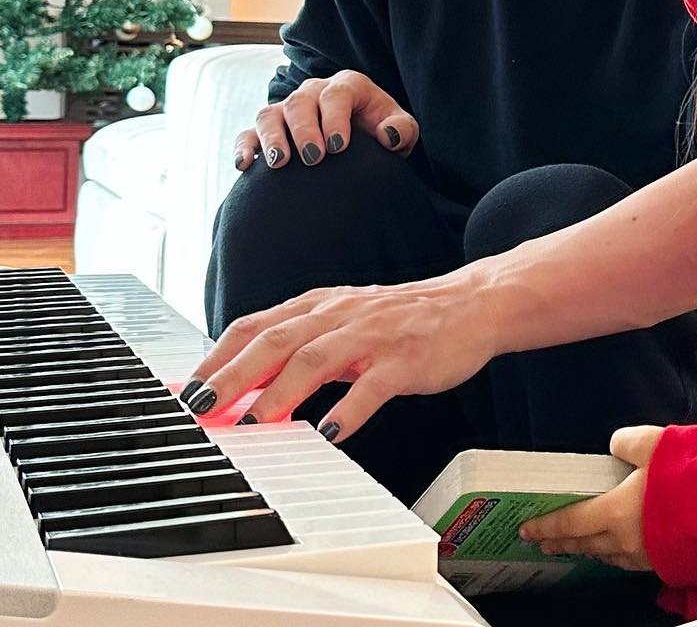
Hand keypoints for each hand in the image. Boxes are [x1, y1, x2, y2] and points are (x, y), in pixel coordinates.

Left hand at [180, 267, 493, 435]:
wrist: (471, 303)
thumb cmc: (401, 319)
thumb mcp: (344, 324)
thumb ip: (297, 350)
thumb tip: (241, 386)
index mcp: (320, 305)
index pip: (254, 326)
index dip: (215, 358)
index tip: (183, 391)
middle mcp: (340, 314)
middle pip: (275, 341)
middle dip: (233, 376)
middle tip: (201, 410)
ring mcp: (373, 335)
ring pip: (317, 359)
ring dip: (280, 392)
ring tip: (254, 425)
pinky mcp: (405, 358)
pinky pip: (372, 386)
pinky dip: (348, 411)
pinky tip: (331, 434)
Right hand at [234, 69, 418, 170]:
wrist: (364, 145)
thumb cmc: (383, 133)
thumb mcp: (402, 131)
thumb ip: (402, 130)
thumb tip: (388, 135)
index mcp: (348, 86)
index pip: (337, 94)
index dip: (335, 118)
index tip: (339, 147)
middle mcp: (314, 92)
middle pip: (300, 103)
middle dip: (305, 130)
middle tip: (314, 159)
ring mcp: (288, 109)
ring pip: (270, 114)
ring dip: (271, 137)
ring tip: (280, 162)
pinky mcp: (270, 129)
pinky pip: (248, 133)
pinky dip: (244, 147)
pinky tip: (245, 165)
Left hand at [519, 426, 662, 570]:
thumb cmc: (690, 479)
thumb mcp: (654, 445)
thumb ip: (628, 442)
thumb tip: (615, 445)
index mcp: (617, 512)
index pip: (570, 522)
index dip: (546, 526)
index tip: (527, 530)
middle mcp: (626, 540)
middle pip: (584, 544)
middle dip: (562, 542)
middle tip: (545, 543)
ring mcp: (645, 556)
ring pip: (607, 556)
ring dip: (588, 550)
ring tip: (579, 546)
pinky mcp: (664, 563)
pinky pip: (629, 562)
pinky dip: (616, 555)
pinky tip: (620, 549)